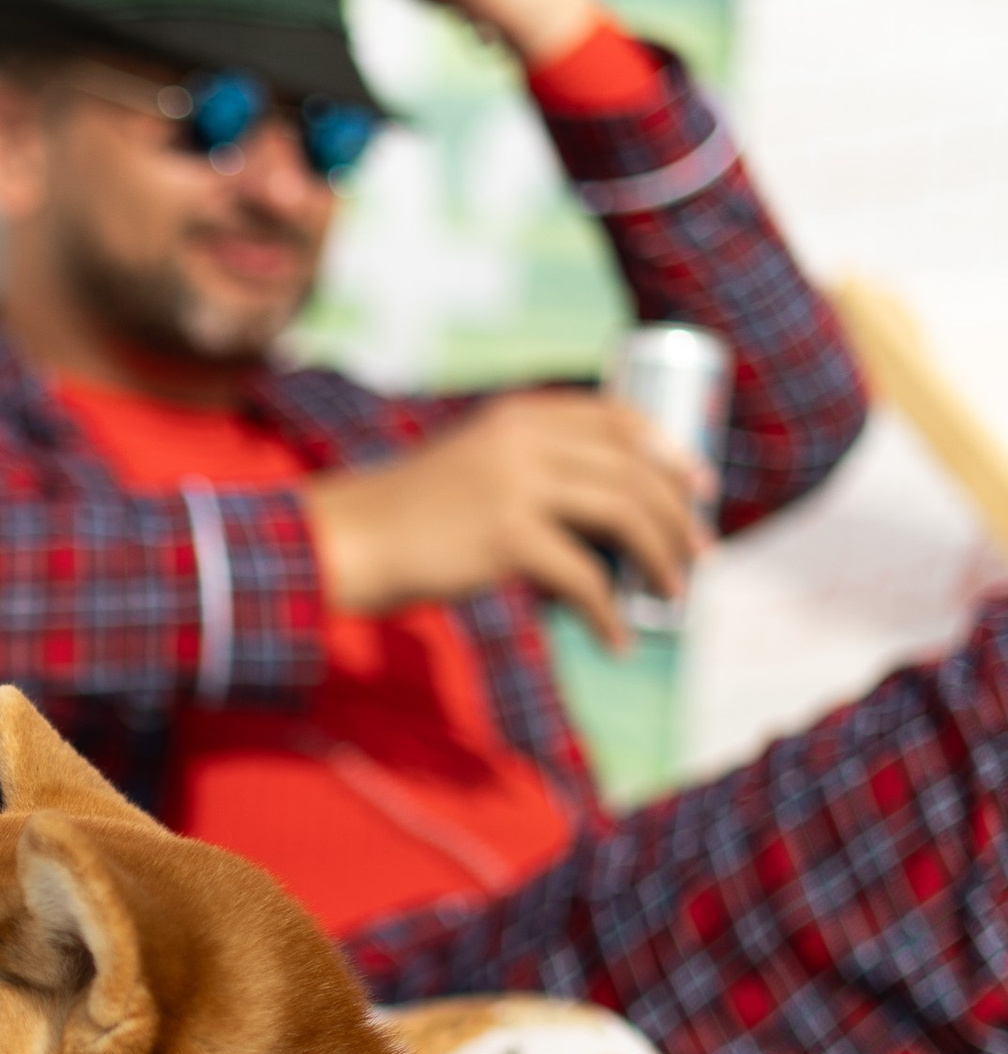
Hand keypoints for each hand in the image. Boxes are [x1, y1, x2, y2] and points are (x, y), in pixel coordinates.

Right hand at [305, 390, 710, 650]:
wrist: (350, 539)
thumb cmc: (410, 515)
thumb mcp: (475, 466)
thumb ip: (528, 470)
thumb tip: (604, 525)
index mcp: (521, 415)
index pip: (618, 417)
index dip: (669, 450)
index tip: (699, 486)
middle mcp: (526, 439)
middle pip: (634, 468)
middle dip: (680, 515)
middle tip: (702, 556)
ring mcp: (517, 484)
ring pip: (624, 513)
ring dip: (662, 558)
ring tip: (674, 593)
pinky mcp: (507, 536)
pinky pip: (584, 577)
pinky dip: (608, 613)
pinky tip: (616, 639)